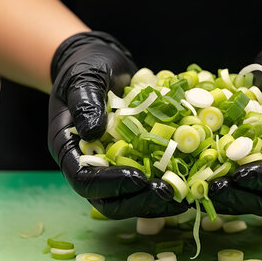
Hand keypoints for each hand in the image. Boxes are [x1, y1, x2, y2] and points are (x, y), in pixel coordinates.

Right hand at [48, 31, 187, 218]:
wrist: (102, 61)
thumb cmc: (85, 67)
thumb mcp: (82, 78)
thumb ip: (85, 102)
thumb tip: (93, 132)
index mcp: (69, 148)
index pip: (84, 180)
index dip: (110, 185)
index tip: (138, 179)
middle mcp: (90, 163)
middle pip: (109, 199)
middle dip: (139, 200)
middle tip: (168, 193)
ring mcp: (112, 164)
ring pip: (131, 198)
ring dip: (156, 200)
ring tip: (183, 194)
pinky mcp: (134, 159)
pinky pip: (149, 180)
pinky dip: (168, 184)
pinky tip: (192, 182)